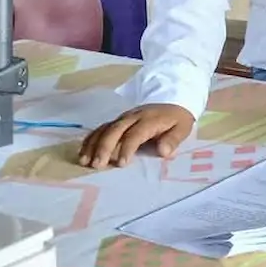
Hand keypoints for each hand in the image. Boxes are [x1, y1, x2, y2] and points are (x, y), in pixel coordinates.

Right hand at [78, 104, 195, 168]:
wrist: (173, 101)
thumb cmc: (176, 120)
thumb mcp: (183, 128)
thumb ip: (173, 139)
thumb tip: (163, 152)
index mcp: (149, 120)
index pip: (135, 134)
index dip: (127, 148)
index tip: (121, 164)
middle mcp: (132, 117)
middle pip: (114, 130)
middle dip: (104, 148)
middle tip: (97, 165)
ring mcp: (122, 118)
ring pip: (104, 129)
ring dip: (93, 145)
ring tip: (85, 161)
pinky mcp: (116, 121)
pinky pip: (100, 128)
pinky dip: (90, 140)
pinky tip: (82, 153)